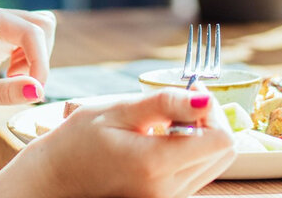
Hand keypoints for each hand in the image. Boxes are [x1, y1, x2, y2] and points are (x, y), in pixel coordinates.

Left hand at [0, 0, 55, 143]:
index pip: (30, 30)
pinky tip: (14, 81)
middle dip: (41, 58)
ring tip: (17, 84)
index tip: (38, 91)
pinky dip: (32, 64)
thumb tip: (39, 90)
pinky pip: (30, 46)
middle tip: (31, 88)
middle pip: (41, 25)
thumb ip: (6, 91)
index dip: (40, 60)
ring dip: (37, 61)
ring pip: (39, 34)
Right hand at [5, 88, 236, 197]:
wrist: (57, 176)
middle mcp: (168, 188)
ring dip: (201, 136)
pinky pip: (196, 173)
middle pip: (224, 153)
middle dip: (210, 121)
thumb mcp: (117, 111)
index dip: (213, 111)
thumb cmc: (78, 140)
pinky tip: (161, 137)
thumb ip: (164, 104)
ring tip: (166, 120)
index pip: (221, 140)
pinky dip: (189, 151)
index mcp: (156, 163)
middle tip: (181, 101)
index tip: (191, 92)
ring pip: (213, 164)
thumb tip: (205, 99)